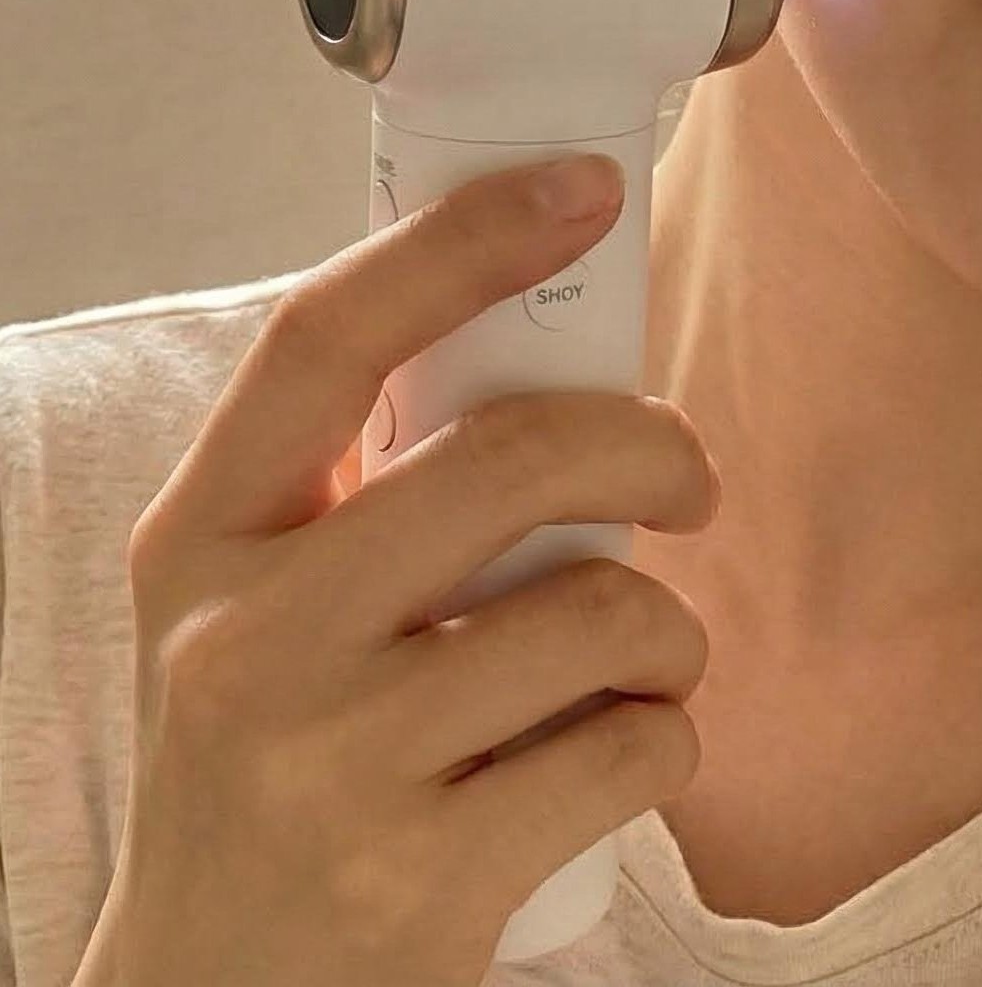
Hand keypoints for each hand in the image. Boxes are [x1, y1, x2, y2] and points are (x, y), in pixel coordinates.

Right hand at [80, 155, 716, 986]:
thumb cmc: (269, 761)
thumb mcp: (257, 608)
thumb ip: (359, 487)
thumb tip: (544, 337)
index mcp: (204, 540)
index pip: (327, 339)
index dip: (464, 244)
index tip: (582, 189)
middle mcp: (245, 641)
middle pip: (509, 459)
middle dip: (650, 445)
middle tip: (688, 479)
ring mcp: (327, 767)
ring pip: (600, 612)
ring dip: (666, 631)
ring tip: (635, 666)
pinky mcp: (419, 881)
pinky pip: (631, 751)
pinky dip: (666, 741)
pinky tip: (614, 760)